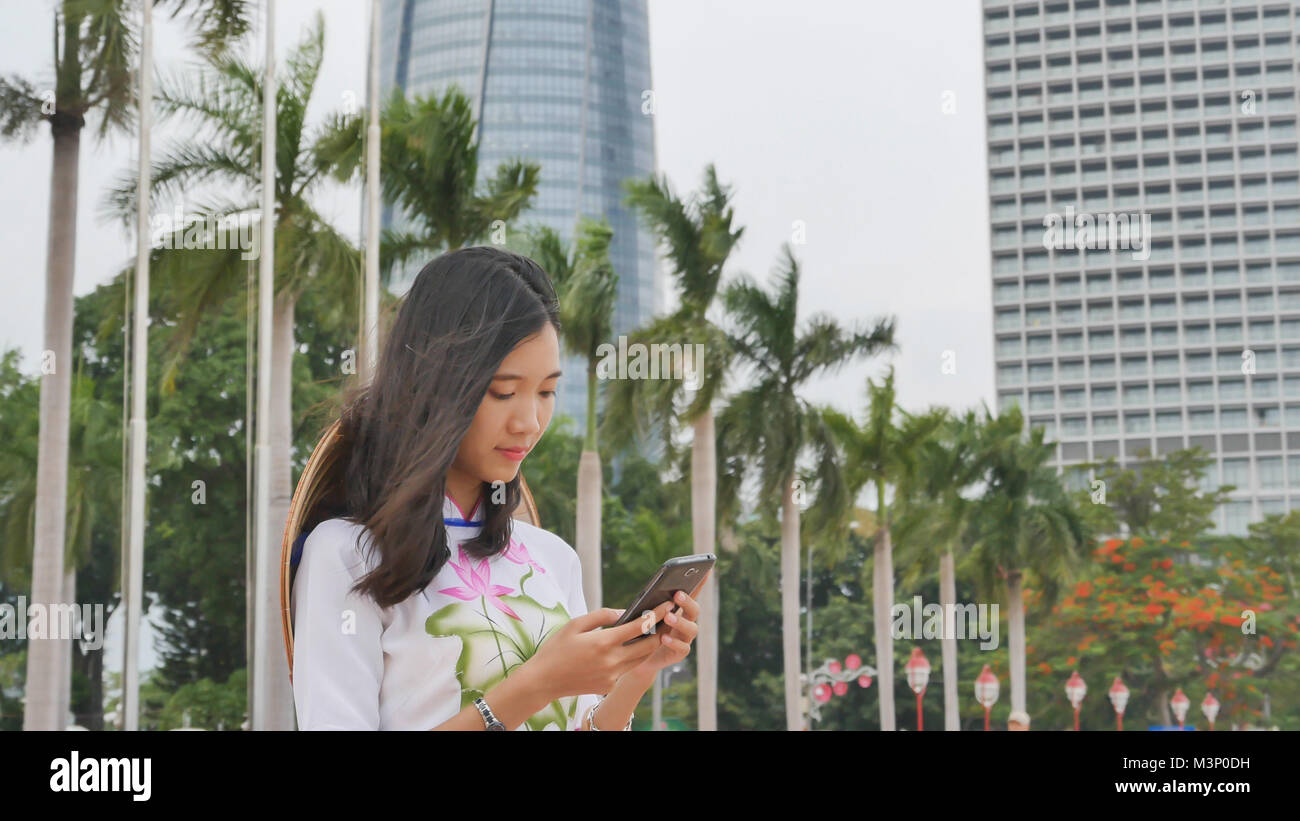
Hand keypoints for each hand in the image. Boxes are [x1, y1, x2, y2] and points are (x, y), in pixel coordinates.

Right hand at [525, 599, 679, 700]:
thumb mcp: (575, 624)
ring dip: (649, 646)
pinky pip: (626, 669)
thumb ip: (601, 615)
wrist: (543, 681)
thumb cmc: (556, 649)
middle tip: (668, 619)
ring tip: (655, 632)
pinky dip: (630, 658)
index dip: (656, 614)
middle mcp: (612, 661)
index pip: (640, 626)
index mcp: (604, 642)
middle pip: (648, 646)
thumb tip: (624, 612)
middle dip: (661, 631)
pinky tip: (631, 649)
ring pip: (641, 659)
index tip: (667, 604)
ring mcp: (612, 676)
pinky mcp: (609, 686)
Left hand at [624, 569, 707, 680]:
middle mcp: (686, 622)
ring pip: (691, 629)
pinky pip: (682, 648)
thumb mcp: (643, 614)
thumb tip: (649, 590)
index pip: (692, 593)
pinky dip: (674, 642)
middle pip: (695, 610)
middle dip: (688, 601)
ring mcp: (684, 638)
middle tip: (678, 595)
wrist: (637, 658)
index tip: (705, 569)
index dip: (700, 582)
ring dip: (680, 622)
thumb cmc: (640, 631)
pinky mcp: (679, 653)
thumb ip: (650, 604)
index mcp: (679, 609)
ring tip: (668, 617)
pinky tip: (663, 638)